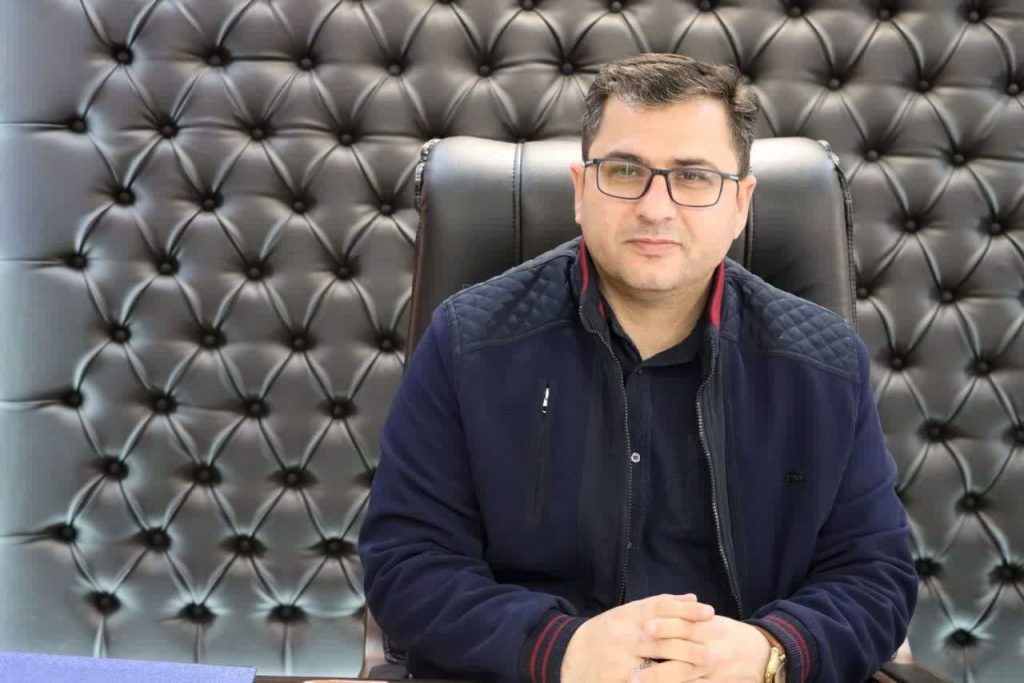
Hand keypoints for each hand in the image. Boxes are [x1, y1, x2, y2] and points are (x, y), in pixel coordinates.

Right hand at [560, 594, 716, 682]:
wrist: (566, 657)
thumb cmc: (603, 635)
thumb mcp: (626, 614)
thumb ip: (658, 606)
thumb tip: (693, 597)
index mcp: (625, 616)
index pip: (659, 607)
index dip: (686, 610)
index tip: (709, 612)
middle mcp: (622, 637)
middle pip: (661, 639)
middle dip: (689, 646)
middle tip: (713, 651)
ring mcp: (618, 662)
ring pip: (655, 667)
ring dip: (681, 669)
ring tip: (703, 669)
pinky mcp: (616, 682)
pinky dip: (664, 682)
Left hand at [629, 614, 771, 682]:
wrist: (764, 655)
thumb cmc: (731, 635)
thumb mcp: (713, 623)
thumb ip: (688, 619)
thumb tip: (655, 612)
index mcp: (709, 631)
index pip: (685, 627)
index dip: (666, 627)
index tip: (645, 628)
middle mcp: (710, 654)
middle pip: (682, 661)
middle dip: (657, 670)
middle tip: (631, 675)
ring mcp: (715, 674)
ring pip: (687, 681)